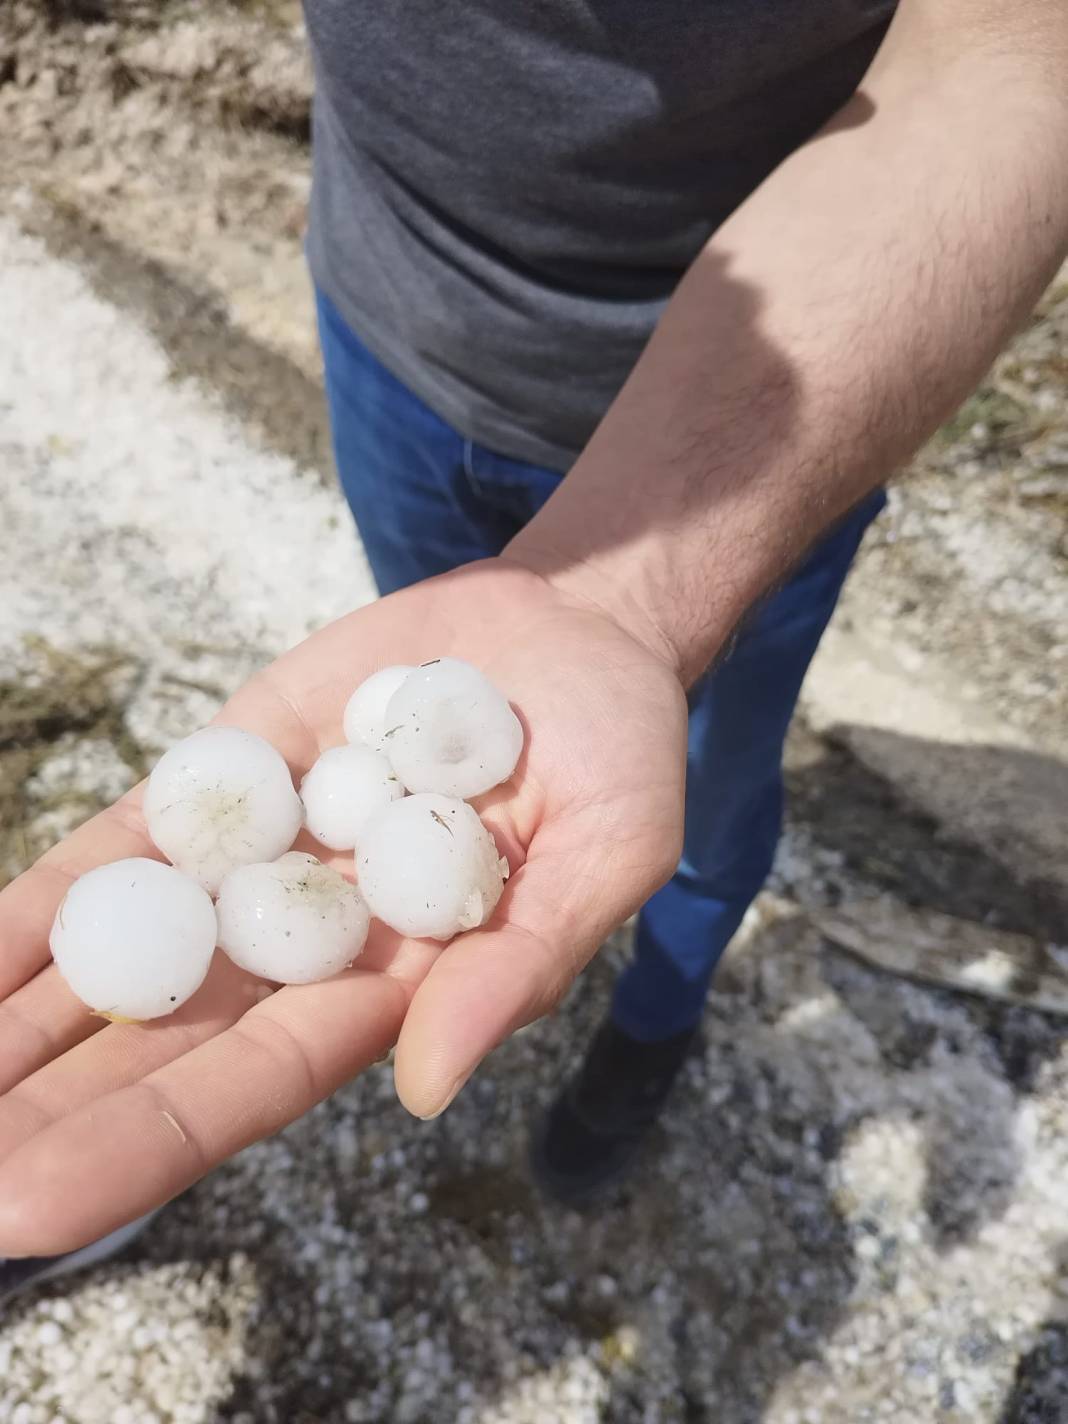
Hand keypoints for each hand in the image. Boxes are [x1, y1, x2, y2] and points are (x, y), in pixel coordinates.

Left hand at [0, 558, 685, 1253]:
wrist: (576, 629)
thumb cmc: (621, 756)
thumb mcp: (611, 857)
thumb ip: (521, 965)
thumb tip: (423, 1085)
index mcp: (397, 979)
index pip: (258, 1078)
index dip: (151, 1139)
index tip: (32, 1204)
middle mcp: (310, 930)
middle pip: (162, 1033)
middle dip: (53, 1100)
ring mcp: (263, 846)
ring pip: (126, 945)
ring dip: (25, 1011)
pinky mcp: (236, 763)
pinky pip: (132, 832)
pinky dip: (50, 893)